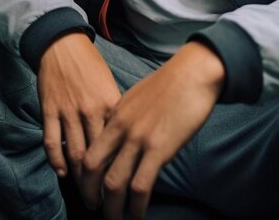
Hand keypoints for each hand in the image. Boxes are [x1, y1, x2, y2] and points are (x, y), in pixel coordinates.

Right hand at [38, 32, 120, 184]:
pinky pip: (52, 142)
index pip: (119, 143)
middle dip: (101, 183)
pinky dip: (57, 161)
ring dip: (81, 179)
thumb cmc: (91, 65)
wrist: (63, 44)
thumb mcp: (111, 85)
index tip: (125, 186)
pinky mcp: (50, 110)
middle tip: (104, 202)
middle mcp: (91, 109)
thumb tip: (125, 138)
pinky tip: (62, 173)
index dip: (122, 168)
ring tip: (87, 196)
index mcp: (111, 103)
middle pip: (97, 156)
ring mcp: (69, 111)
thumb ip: (117, 111)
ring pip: (75, 154)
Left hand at [80, 41, 224, 219]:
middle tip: (94, 207)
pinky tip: (138, 216)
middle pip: (92, 168)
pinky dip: (137, 207)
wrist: (193, 73)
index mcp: (115, 113)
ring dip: (112, 209)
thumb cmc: (172, 83)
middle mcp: (121, 127)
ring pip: (114, 184)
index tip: (90, 187)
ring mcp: (138, 139)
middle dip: (90, 193)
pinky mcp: (159, 149)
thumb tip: (123, 137)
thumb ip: (127, 118)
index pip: (90, 148)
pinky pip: (140, 187)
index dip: (85, 173)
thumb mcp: (139, 96)